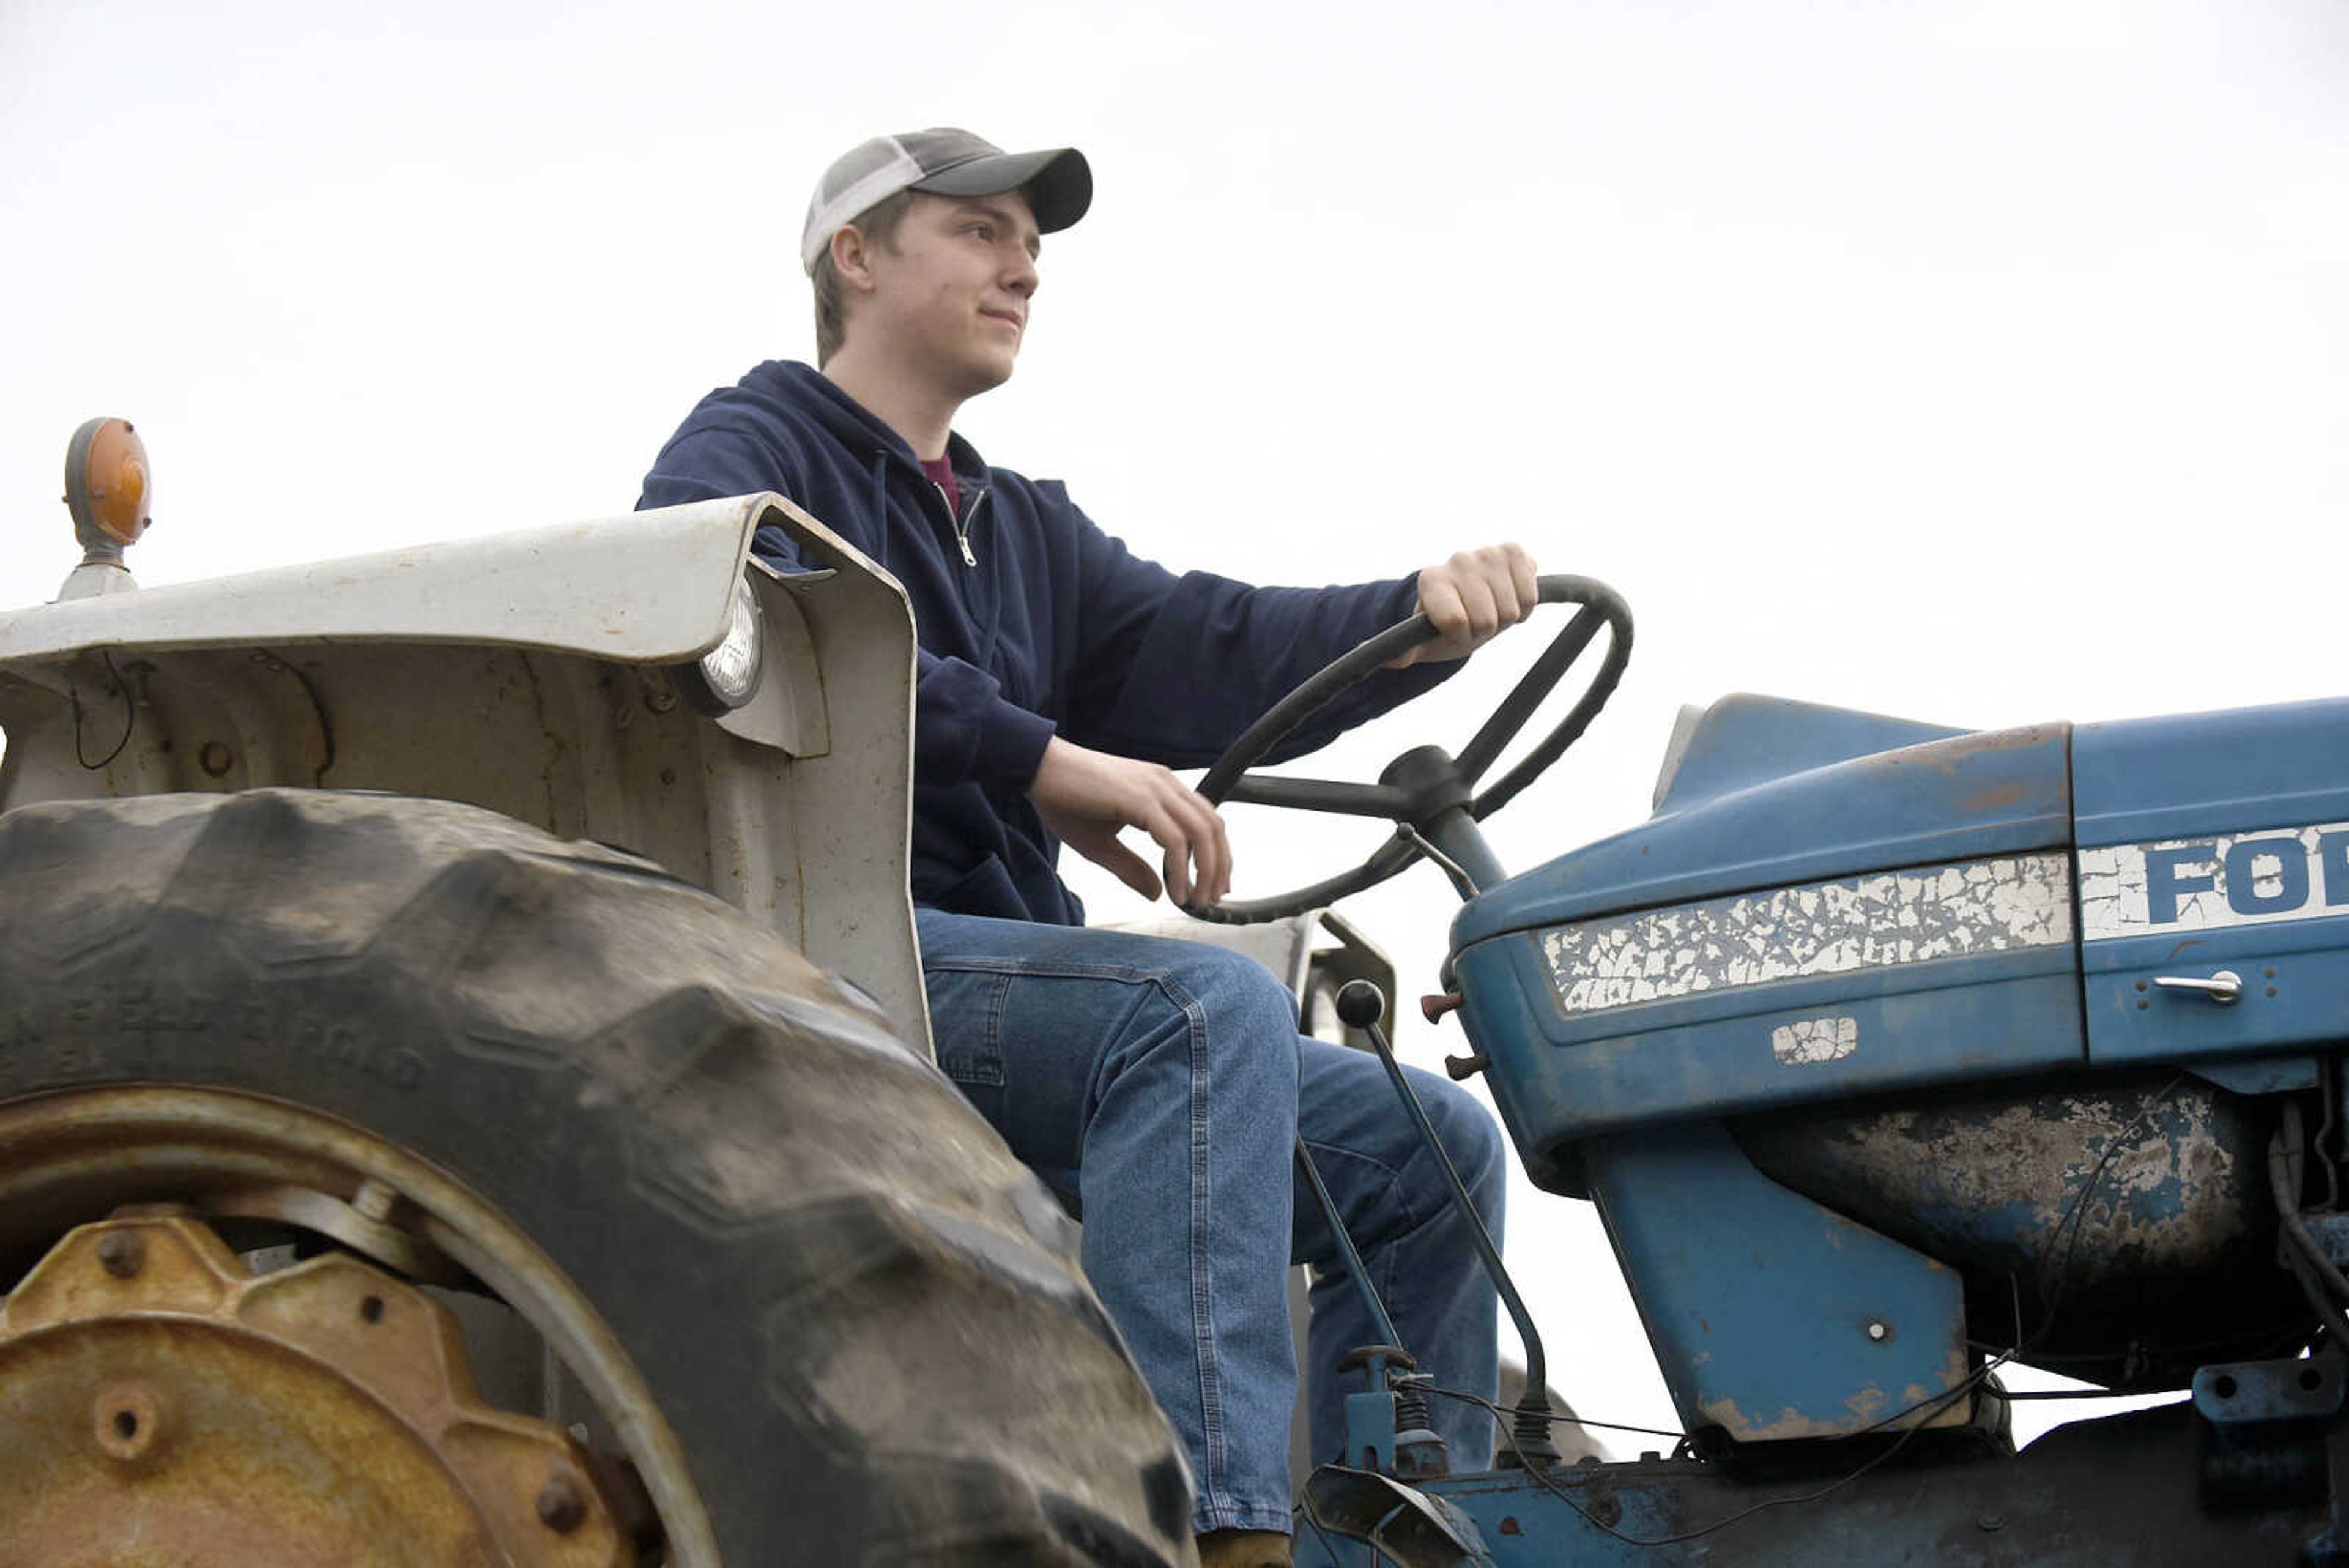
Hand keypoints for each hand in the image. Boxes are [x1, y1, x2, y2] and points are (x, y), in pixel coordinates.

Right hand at [1028, 736, 1232, 906]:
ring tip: (1196, 900)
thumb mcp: (1101, 844)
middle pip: (1213, 828)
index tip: (1213, 886)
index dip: (1218, 856)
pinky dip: (1180, 869)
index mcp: (1161, 788)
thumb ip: (1131, 868)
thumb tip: (1158, 893)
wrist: (1037, 768)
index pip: (1207, 821)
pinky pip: (1174, 839)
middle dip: (1219, 868)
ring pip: (1202, 833)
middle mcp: (1165, 784)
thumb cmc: (1063, 799)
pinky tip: (1174, 892)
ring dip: (1206, 871)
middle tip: (1211, 900)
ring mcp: (1155, 788)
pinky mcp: (1140, 798)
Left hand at [1388, 543, 1540, 668]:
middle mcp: (1456, 559)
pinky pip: (1531, 592)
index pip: (1455, 622)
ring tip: (1491, 609)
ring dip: (1504, 617)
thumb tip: (1366, 650)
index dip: (1459, 636)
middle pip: (1486, 619)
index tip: (1452, 631)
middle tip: (1475, 621)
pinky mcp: (1513, 551)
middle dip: (1483, 629)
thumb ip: (1398, 650)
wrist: (1471, 600)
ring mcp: (1486, 552)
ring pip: (1510, 608)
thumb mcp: (1421, 644)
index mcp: (1430, 579)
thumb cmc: (1444, 625)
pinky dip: (1525, 604)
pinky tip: (1510, 596)